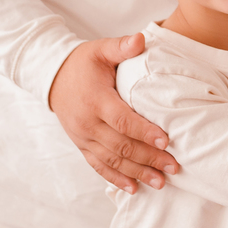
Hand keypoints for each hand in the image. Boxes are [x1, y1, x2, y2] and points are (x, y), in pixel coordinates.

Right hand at [48, 34, 178, 192]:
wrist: (53, 78)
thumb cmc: (83, 63)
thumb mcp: (100, 49)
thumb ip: (121, 46)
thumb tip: (141, 39)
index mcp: (96, 99)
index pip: (122, 120)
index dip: (144, 132)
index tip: (166, 141)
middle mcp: (88, 123)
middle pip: (121, 146)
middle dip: (149, 158)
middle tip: (174, 166)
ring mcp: (83, 137)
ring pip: (112, 161)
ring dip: (137, 173)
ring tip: (160, 182)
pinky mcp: (82, 145)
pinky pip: (98, 166)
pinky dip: (116, 179)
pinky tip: (134, 188)